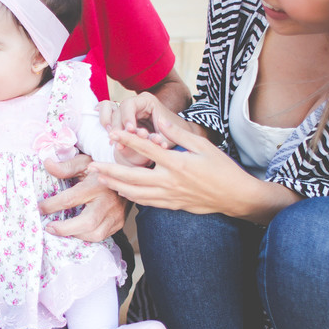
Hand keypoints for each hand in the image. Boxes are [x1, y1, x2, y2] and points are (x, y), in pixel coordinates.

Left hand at [40, 154, 128, 241]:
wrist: (126, 176)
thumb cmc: (101, 170)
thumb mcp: (84, 162)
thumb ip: (65, 166)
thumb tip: (47, 164)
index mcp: (97, 185)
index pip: (71, 199)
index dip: (52, 205)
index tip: (39, 209)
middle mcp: (108, 201)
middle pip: (87, 223)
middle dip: (65, 229)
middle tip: (49, 227)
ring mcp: (115, 214)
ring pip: (95, 234)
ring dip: (76, 235)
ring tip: (63, 229)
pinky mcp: (118, 222)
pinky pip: (101, 236)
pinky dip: (86, 236)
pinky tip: (76, 230)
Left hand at [90, 118, 299, 223]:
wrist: (235, 197)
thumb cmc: (223, 168)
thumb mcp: (203, 146)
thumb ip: (179, 135)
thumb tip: (161, 123)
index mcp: (177, 163)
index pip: (147, 149)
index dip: (128, 140)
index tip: (113, 133)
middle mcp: (170, 181)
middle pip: (132, 176)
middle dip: (110, 171)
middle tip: (92, 166)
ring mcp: (169, 196)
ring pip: (136, 193)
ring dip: (116, 186)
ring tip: (100, 179)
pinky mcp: (172, 206)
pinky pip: (146, 203)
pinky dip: (131, 197)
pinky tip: (121, 192)